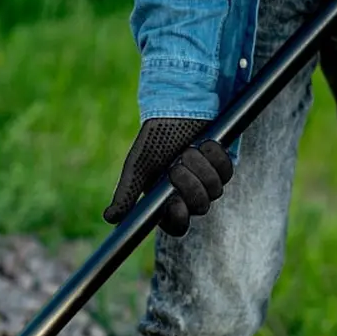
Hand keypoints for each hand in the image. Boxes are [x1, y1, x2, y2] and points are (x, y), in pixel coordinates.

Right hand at [103, 118, 233, 236]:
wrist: (178, 110)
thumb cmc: (155, 139)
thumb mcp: (138, 165)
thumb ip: (126, 193)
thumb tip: (110, 218)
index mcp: (167, 200)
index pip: (177, 225)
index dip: (179, 218)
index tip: (175, 202)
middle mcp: (189, 195)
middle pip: (200, 206)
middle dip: (190, 182)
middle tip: (178, 163)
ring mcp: (208, 182)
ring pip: (215, 189)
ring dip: (201, 166)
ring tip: (189, 149)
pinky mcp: (222, 168)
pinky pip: (226, 171)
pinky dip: (214, 155)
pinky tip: (204, 143)